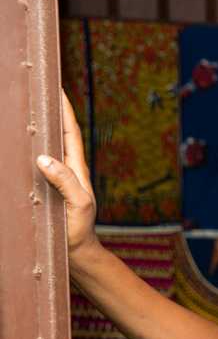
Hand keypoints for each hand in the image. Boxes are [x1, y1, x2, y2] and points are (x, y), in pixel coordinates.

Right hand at [36, 93, 98, 257]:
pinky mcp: (44, 186)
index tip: (57, 87)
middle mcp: (65, 167)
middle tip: (36, 89)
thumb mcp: (78, 204)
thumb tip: (44, 158)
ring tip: (24, 108)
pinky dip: (28, 148)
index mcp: (76, 167)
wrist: (75, 250)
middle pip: (56, 133)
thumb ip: (66, 182)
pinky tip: (17, 143)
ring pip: (44, 145)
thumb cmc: (79, 228)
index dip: (64, 109)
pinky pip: (35, 162)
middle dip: (49, 111)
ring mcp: (55, 177)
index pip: (70, 132)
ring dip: (36, 127)